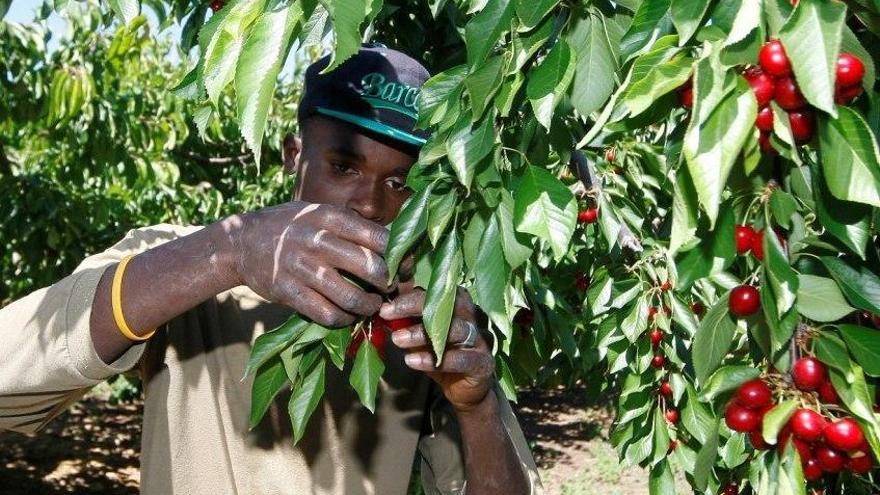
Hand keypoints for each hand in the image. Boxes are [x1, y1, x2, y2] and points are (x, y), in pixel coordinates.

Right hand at [222, 201, 393, 326]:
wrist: (242, 242)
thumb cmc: (290, 226)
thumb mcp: (319, 212)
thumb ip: (350, 225)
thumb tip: (393, 242)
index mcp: (330, 217)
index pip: (379, 238)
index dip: (399, 257)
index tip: (405, 267)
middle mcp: (318, 241)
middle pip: (372, 268)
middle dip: (389, 284)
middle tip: (390, 289)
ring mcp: (303, 269)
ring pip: (352, 297)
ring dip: (369, 306)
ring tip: (372, 305)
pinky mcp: (290, 293)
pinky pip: (328, 314)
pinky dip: (344, 319)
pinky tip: (348, 315)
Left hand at [379, 284, 494, 411]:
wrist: (466, 390)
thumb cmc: (443, 357)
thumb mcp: (422, 338)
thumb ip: (409, 323)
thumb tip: (384, 310)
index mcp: (459, 306)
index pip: (437, 293)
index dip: (410, 297)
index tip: (385, 306)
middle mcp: (473, 318)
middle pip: (449, 304)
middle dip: (416, 306)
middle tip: (388, 314)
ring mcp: (480, 341)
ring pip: (455, 329)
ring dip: (422, 333)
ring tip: (397, 339)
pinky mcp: (483, 363)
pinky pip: (461, 359)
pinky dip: (434, 360)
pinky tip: (412, 361)